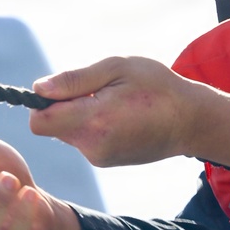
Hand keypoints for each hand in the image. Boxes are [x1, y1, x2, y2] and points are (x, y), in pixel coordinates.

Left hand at [29, 57, 229, 168]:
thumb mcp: (118, 68)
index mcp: (94, 120)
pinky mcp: (105, 161)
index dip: (41, 101)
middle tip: (99, 90)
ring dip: (80, 114)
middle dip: (64, 105)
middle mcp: (92, 145)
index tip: (63, 87)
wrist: (191, 121)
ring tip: (114, 102)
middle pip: (51, 125)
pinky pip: (84, 139)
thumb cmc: (157, 87)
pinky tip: (120, 115)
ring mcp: (99, 157)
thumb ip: (75, 80)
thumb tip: (38, 88)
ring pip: (67, 132)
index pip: (39, 121)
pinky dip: (92, 125)